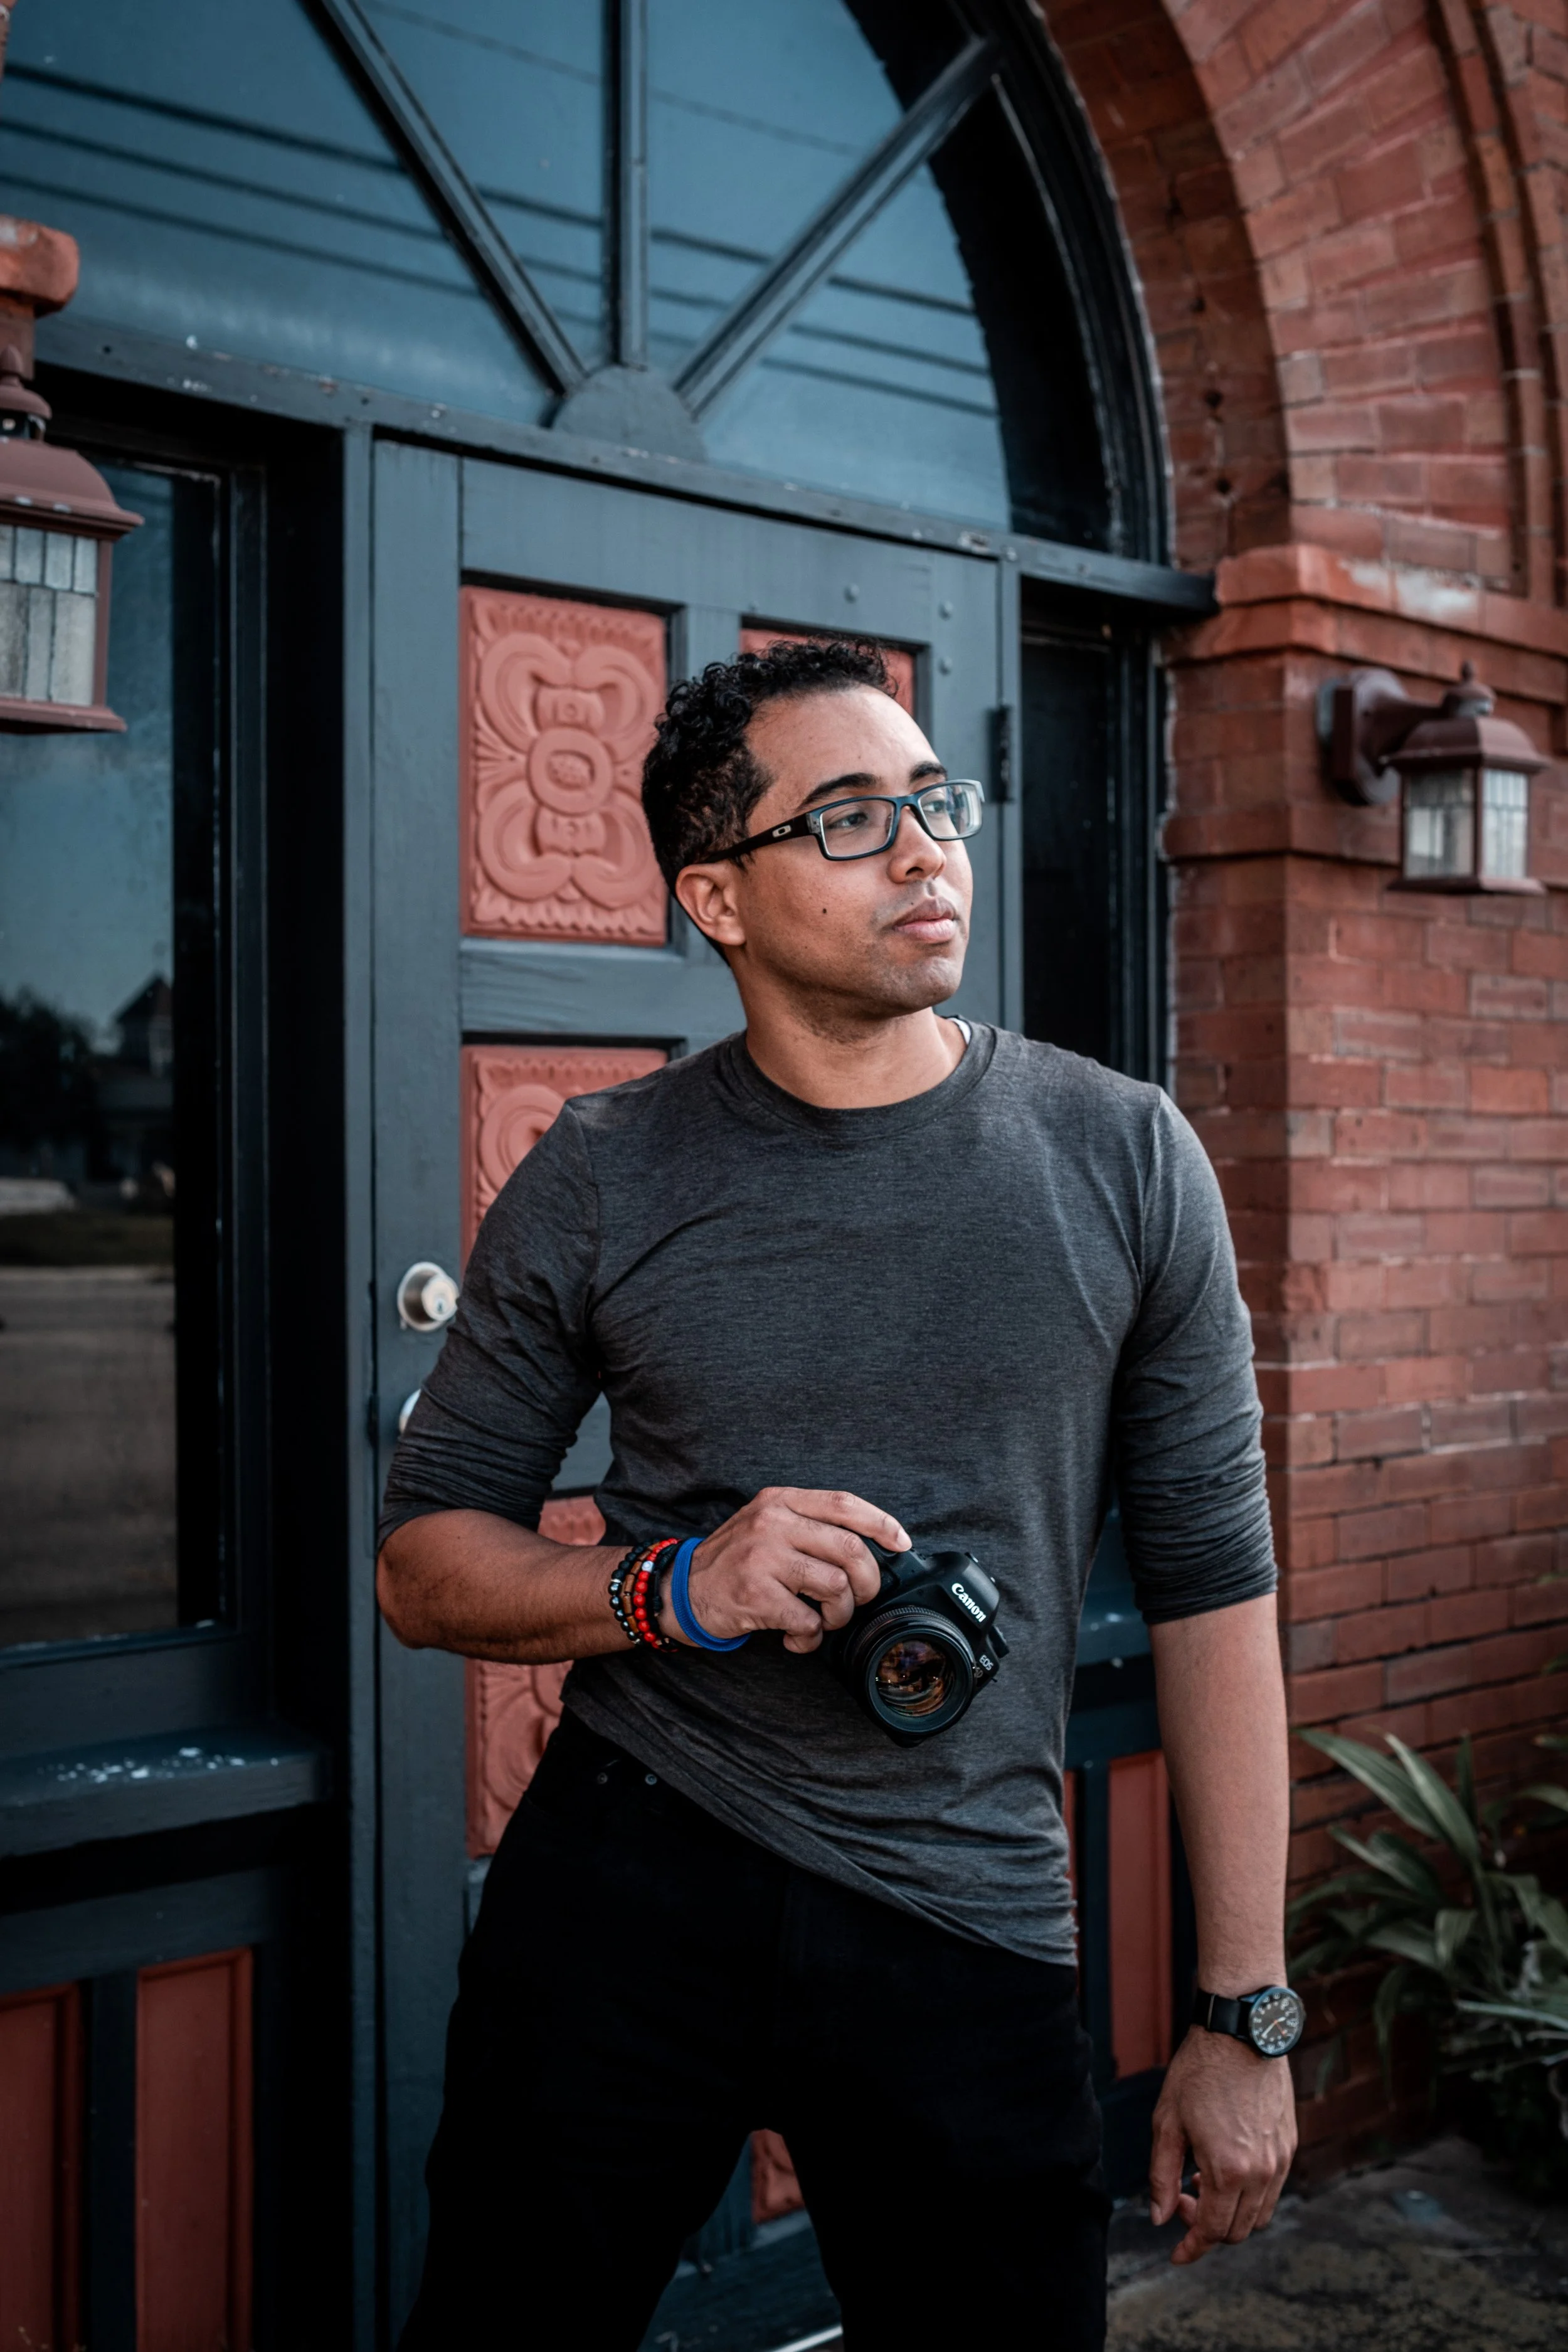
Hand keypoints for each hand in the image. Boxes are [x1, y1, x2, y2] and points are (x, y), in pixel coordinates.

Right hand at [665, 1488, 908, 1653]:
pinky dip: (810, 1637)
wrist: (682, 1589)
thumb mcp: (766, 1524)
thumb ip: (808, 1526)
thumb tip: (870, 1546)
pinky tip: (795, 1636)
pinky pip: (808, 1621)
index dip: (881, 1523)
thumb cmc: (735, 1561)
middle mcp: (772, 1523)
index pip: (843, 1503)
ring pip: (836, 1586)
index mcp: (780, 1502)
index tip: (901, 1543)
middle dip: (868, 1581)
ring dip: (838, 1614)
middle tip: (857, 1599)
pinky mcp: (756, 1595)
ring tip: (821, 1620)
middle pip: (850, 1548)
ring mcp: (763, 1558)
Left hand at [1148, 2026, 1295, 2263]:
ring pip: (1258, 2215)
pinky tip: (1224, 2168)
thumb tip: (1160, 2218)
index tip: (1176, 2254)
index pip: (1212, 2231)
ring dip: (1229, 2213)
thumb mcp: (1167, 2122)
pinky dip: (1249, 2195)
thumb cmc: (1198, 2072)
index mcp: (1227, 2170)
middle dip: (1206, 2228)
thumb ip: (1162, 2176)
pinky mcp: (1290, 2144)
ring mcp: (1280, 2160)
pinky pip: (1273, 2190)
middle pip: (1237, 2231)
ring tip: (1200, 2182)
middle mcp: (1261, 2172)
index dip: (1191, 2248)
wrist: (1240, 2031)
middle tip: (1181, 2200)